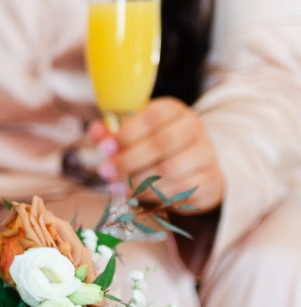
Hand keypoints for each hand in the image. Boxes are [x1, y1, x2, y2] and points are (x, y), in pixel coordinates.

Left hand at [91, 97, 223, 212]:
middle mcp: (194, 128)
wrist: (197, 168)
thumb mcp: (136, 134)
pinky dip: (154, 194)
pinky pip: (180, 189)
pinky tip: (137, 195)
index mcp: (174, 111)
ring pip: (170, 169)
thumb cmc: (158, 147)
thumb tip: (96, 131)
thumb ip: (114, 133)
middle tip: (106, 171)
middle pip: (162, 143)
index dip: (127, 133)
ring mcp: (206, 154)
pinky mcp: (210, 179)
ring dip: (138, 180)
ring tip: (117, 186)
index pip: (153, 116)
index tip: (105, 148)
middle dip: (129, 159)